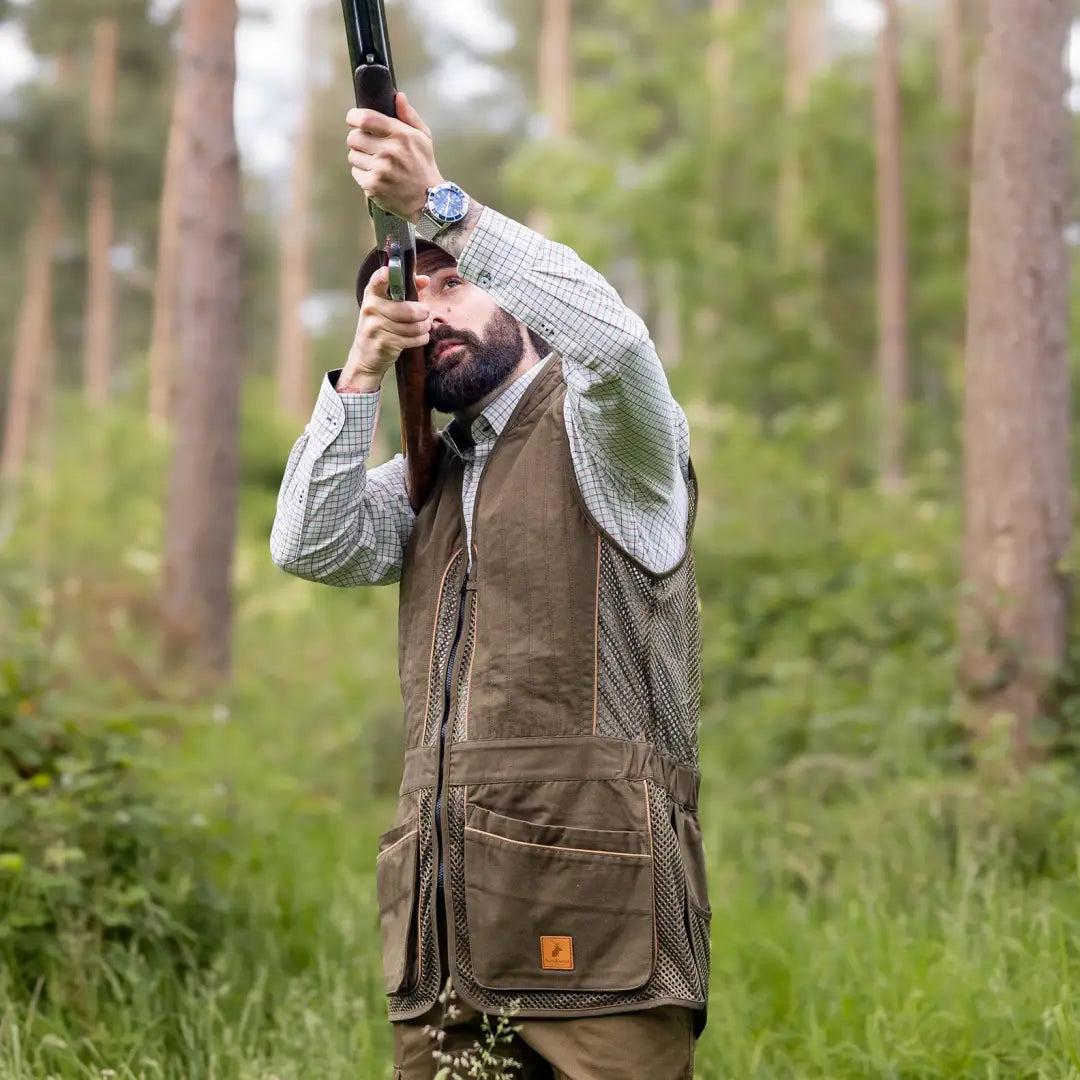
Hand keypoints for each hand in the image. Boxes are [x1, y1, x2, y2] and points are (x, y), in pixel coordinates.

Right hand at [338, 267, 432, 392]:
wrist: (364, 357)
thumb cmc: (379, 328)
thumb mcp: (385, 307)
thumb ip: (405, 291)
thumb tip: (424, 279)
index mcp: (372, 295)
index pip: (378, 280)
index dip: (388, 275)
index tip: (391, 273)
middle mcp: (372, 308)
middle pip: (409, 309)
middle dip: (424, 313)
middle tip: (426, 314)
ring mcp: (376, 326)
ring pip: (415, 325)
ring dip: (425, 327)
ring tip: (423, 327)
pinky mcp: (385, 343)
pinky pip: (414, 339)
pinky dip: (422, 338)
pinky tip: (419, 337)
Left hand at [346, 93, 443, 222]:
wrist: (428, 201)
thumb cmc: (424, 167)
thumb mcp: (423, 138)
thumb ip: (409, 116)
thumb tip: (398, 96)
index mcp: (400, 135)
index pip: (366, 119)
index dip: (353, 117)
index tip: (353, 119)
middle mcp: (389, 152)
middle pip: (354, 137)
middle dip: (358, 140)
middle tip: (368, 146)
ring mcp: (380, 170)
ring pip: (353, 156)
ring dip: (360, 158)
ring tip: (375, 163)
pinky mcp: (373, 186)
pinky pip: (356, 173)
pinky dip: (363, 174)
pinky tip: (377, 176)